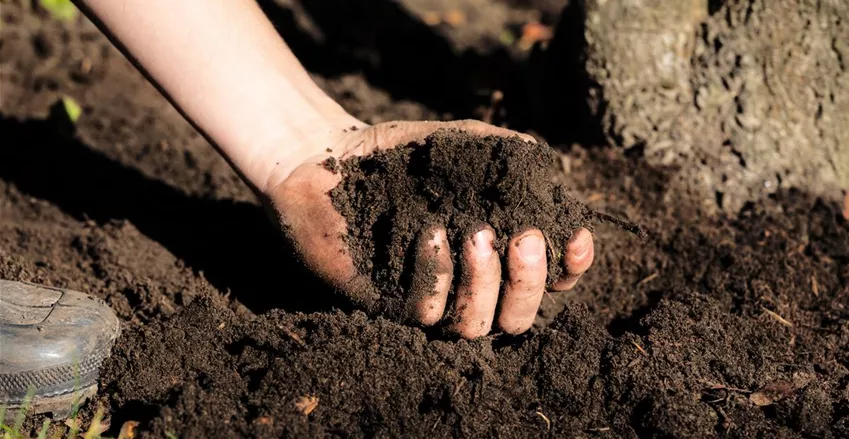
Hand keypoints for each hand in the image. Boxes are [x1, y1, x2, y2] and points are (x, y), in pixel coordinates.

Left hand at [265, 120, 593, 338]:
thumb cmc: (402, 153)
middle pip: (520, 316)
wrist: (332, 158)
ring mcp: (431, 300)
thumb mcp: (465, 144)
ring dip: (484, 282)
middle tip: (523, 238)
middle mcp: (469, 284)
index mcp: (495, 251)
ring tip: (473, 233)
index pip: (549, 279)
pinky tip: (429, 233)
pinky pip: (427, 313)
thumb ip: (510, 156)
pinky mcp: (390, 306)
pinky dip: (436, 274)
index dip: (570, 267)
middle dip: (529, 281)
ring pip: (477, 325)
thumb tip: (557, 176)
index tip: (575, 238)